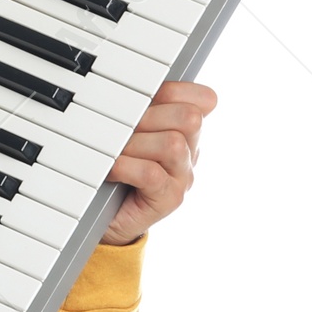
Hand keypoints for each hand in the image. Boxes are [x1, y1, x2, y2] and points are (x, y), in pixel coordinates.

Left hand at [100, 80, 217, 245]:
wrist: (109, 221)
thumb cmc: (116, 176)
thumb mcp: (128, 137)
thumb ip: (137, 114)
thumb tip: (124, 92)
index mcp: (186, 131)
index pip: (202, 99)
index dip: (175, 90)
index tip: (145, 94)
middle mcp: (190, 152)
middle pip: (189, 118)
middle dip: (150, 115)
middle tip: (120, 126)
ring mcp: (184, 177)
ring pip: (173, 144)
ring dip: (135, 143)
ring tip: (111, 151)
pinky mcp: (170, 199)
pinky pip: (152, 173)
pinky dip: (126, 166)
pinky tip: (111, 169)